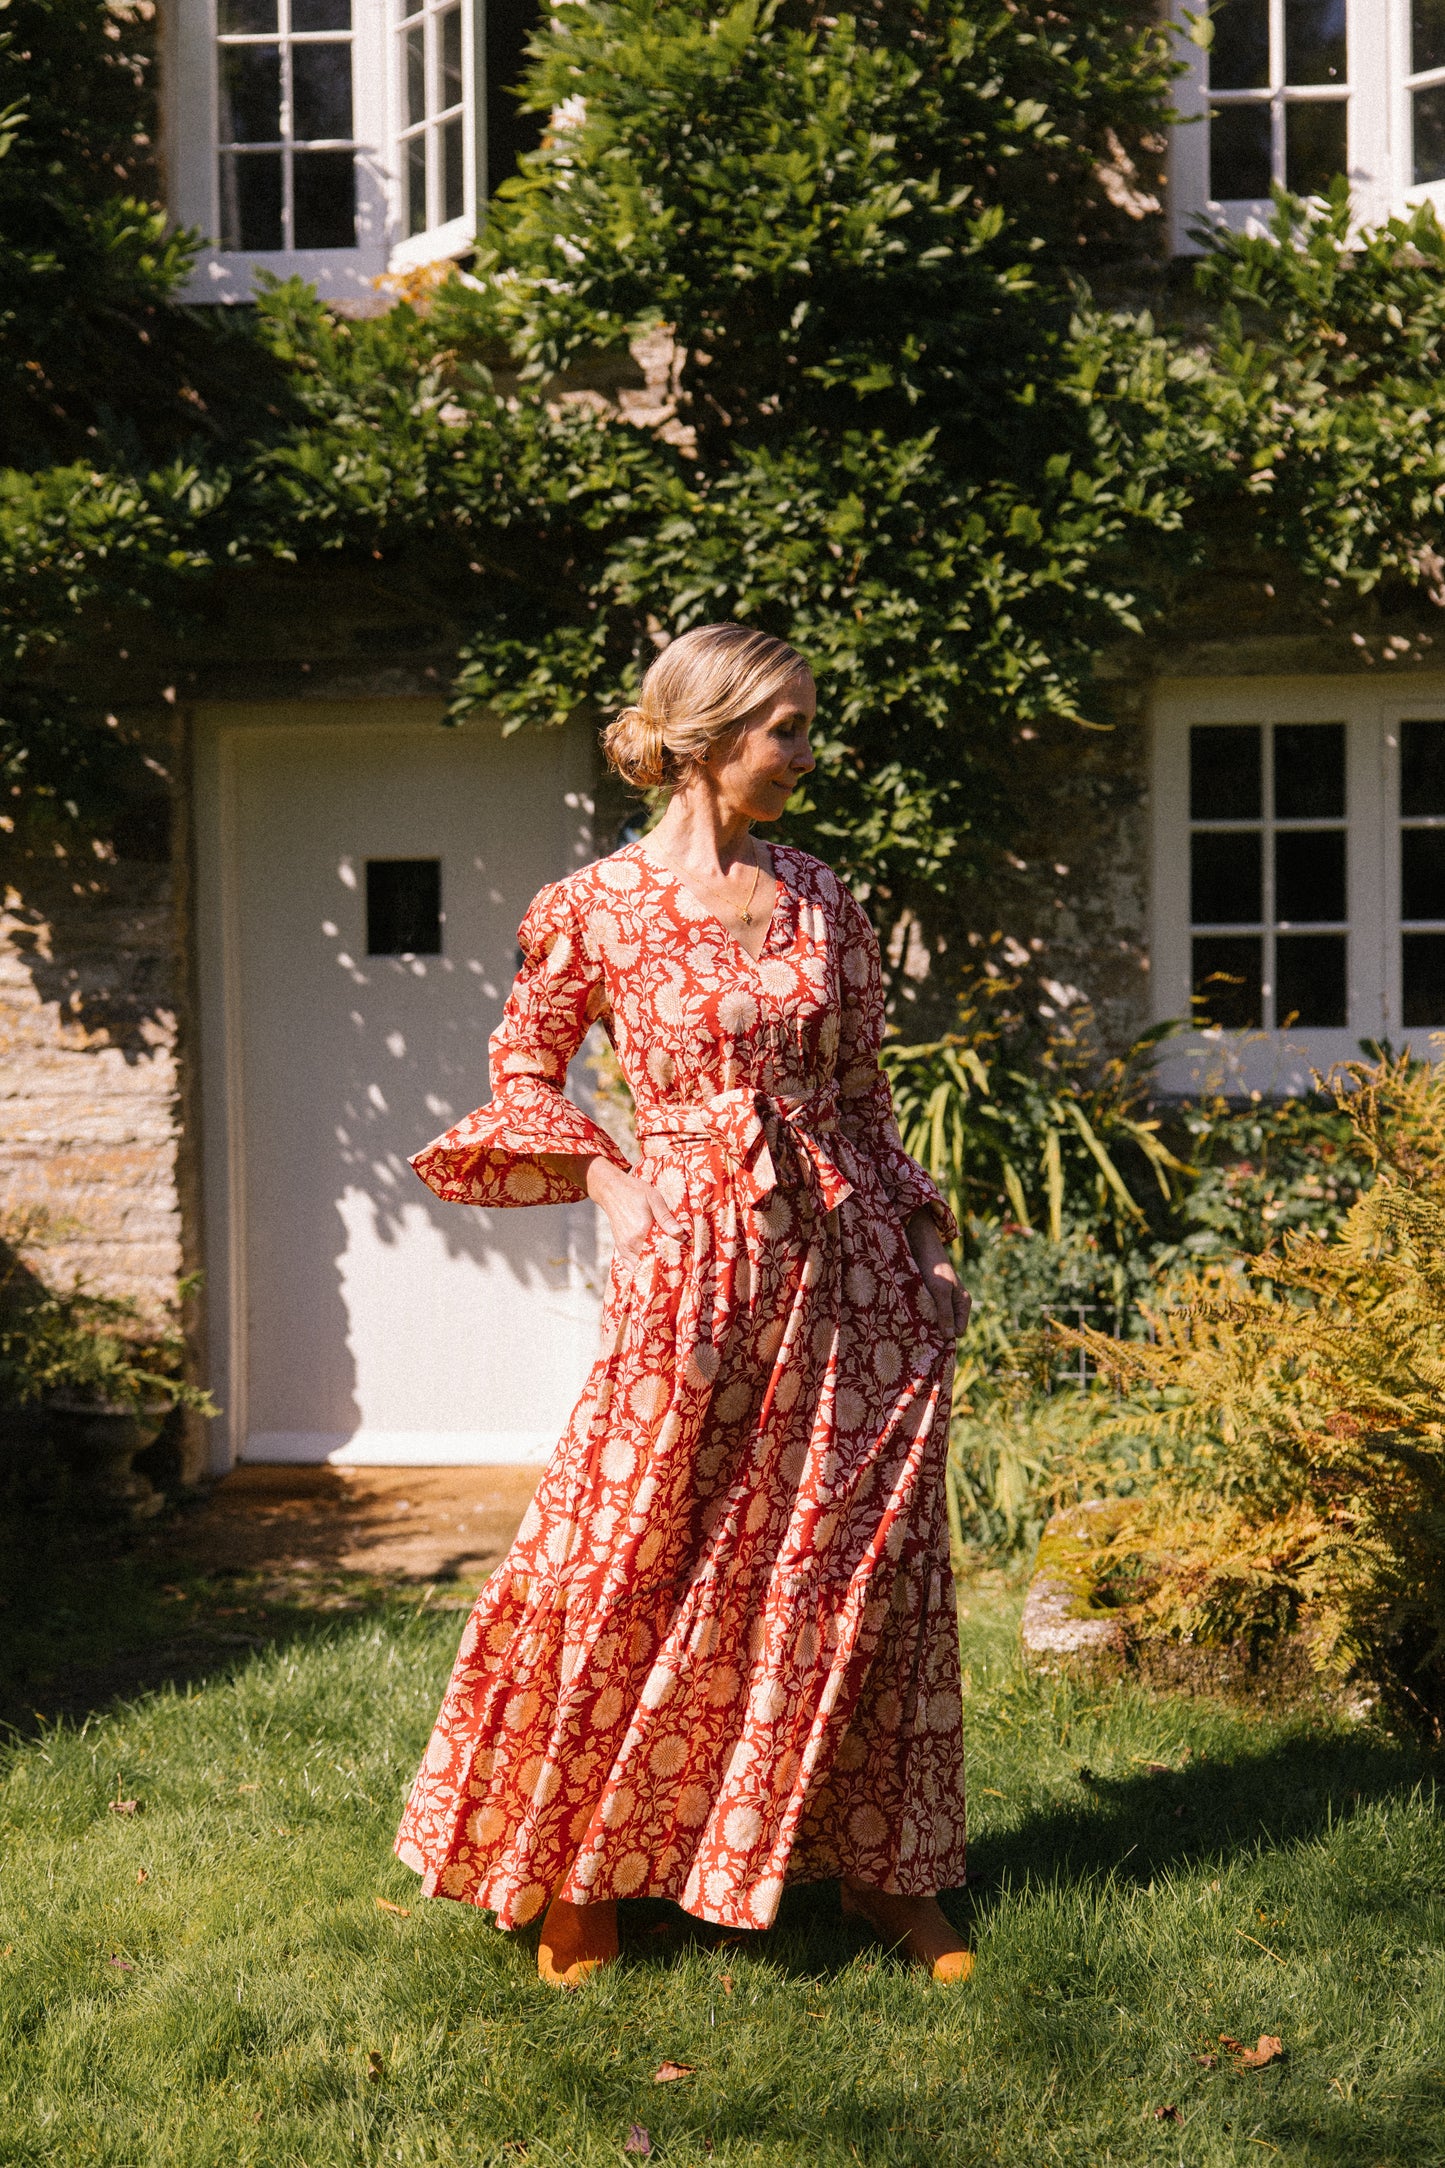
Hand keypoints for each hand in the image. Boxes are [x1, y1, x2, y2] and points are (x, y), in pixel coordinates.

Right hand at [585, 1157, 683, 1262]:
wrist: (612, 1190)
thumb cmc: (635, 1192)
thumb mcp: (654, 1199)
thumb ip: (666, 1218)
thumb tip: (680, 1233)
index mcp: (642, 1231)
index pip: (662, 1252)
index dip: (674, 1255)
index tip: (684, 1255)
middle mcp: (631, 1243)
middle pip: (652, 1262)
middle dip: (665, 1263)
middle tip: (677, 1260)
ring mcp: (624, 1247)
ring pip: (640, 1267)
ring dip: (652, 1267)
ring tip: (665, 1262)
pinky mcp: (620, 1248)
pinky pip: (630, 1265)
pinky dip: (640, 1267)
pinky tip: (650, 1263)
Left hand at [905, 1209, 970, 1337]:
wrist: (922, 1247)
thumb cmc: (934, 1268)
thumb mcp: (940, 1291)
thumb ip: (945, 1313)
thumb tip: (950, 1337)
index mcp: (963, 1304)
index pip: (958, 1332)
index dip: (946, 1336)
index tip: (930, 1339)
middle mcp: (955, 1304)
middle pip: (948, 1328)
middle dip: (936, 1331)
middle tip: (920, 1334)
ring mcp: (943, 1301)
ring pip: (936, 1321)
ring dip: (926, 1324)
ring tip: (913, 1325)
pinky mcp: (931, 1297)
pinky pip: (928, 1313)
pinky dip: (921, 1316)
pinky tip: (911, 1316)